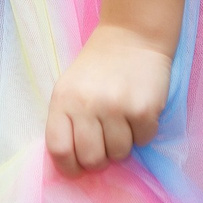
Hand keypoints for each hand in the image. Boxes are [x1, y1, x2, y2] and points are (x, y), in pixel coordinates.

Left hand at [45, 25, 171, 176]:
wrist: (133, 35)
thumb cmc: (98, 67)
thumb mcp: (71, 88)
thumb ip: (68, 121)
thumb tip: (75, 164)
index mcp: (63, 100)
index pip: (59, 150)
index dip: (69, 167)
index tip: (79, 167)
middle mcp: (86, 105)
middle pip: (91, 159)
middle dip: (101, 158)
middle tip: (106, 142)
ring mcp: (115, 107)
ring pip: (120, 154)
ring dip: (123, 144)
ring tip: (123, 120)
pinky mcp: (143, 109)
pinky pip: (143, 141)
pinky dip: (143, 132)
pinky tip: (139, 110)